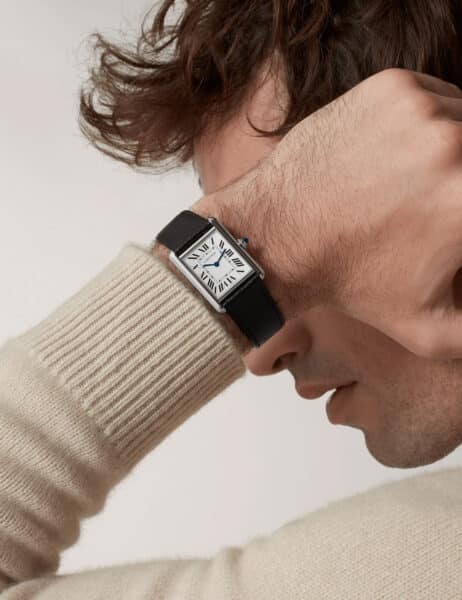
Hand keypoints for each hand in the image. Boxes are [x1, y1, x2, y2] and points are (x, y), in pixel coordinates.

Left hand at [193, 68, 461, 359]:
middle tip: (437, 204)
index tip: (450, 224)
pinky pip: (438, 99)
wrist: (277, 237)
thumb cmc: (350, 285)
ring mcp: (422, 109)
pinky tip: (403, 157)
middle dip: (461, 189)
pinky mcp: (393, 87)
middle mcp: (455, 144)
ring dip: (457, 151)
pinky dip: (431, 124)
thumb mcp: (428, 331)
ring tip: (422, 184)